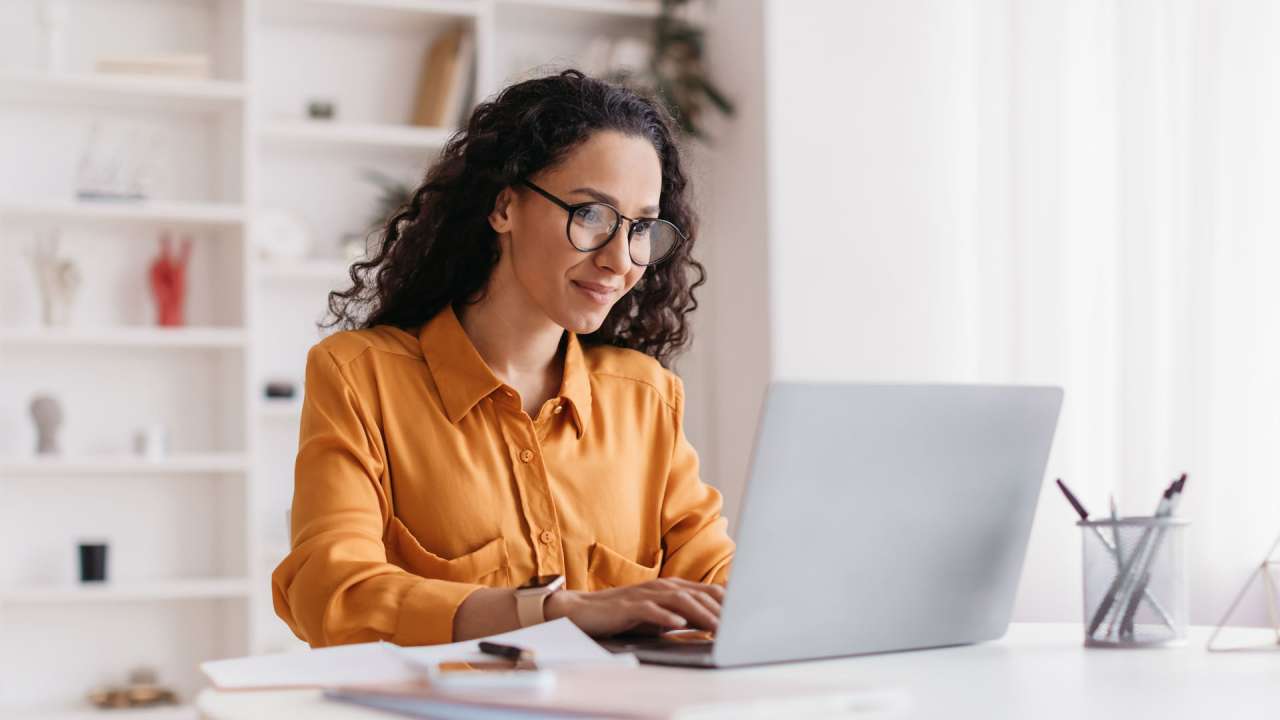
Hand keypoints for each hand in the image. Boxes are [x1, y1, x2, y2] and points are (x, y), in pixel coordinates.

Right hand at [542, 578, 725, 638]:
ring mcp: (645, 594)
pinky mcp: (628, 606)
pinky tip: (678, 624)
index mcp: (671, 587)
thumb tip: (713, 622)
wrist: (583, 611)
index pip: (707, 592)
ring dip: (701, 613)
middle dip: (721, 610)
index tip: (749, 614)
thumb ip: (683, 614)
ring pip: (679, 600)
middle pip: (698, 594)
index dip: (729, 602)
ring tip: (718, 626)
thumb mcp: (658, 614)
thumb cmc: (624, 614)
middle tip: (740, 624)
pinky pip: (650, 610)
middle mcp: (661, 586)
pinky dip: (666, 616)